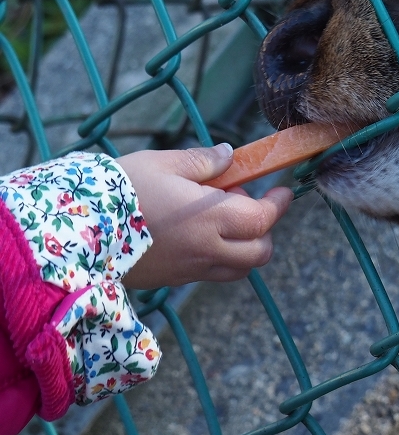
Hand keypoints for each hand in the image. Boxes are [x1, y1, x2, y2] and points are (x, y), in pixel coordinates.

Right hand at [116, 145, 292, 287]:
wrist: (79, 231)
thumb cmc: (122, 190)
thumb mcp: (163, 163)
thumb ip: (203, 161)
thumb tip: (230, 155)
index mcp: (210, 217)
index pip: (262, 218)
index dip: (278, 204)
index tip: (283, 190)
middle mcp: (207, 248)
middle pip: (259, 252)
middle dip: (266, 230)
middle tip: (251, 206)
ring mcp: (192, 268)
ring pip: (239, 268)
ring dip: (247, 248)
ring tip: (226, 222)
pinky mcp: (176, 279)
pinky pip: (214, 273)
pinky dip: (223, 258)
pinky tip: (203, 235)